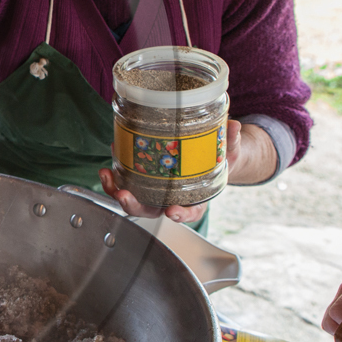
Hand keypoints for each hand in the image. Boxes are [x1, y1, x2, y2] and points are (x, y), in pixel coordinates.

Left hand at [99, 121, 246, 223]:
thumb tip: (235, 127)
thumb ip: (232, 143)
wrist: (211, 157)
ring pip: (134, 198)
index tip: (172, 211)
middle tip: (124, 195)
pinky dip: (116, 172)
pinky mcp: (144, 178)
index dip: (180, 214)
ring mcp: (156, 190)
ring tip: (107, 175)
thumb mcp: (230, 153)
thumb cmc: (219, 161)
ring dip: (116, 189)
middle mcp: (172, 199)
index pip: (189, 212)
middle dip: (134, 205)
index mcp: (196, 199)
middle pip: (151, 210)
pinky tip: (113, 155)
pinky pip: (128, 180)